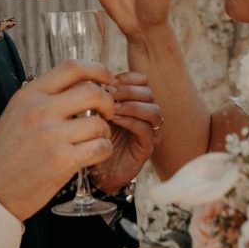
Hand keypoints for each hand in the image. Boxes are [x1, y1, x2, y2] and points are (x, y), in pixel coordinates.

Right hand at [0, 59, 115, 220]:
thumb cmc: (6, 152)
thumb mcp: (17, 112)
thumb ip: (46, 97)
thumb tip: (82, 85)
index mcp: (30, 94)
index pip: (72, 68)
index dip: (97, 69)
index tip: (108, 79)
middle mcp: (40, 110)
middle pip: (92, 92)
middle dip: (108, 102)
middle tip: (107, 112)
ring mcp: (52, 136)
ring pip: (99, 123)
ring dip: (104, 131)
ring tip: (95, 138)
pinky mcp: (63, 161)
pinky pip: (100, 147)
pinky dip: (104, 149)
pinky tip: (95, 153)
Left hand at [91, 71, 161, 193]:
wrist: (97, 170)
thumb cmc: (95, 138)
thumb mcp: (96, 111)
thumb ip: (101, 96)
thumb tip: (97, 80)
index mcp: (135, 101)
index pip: (142, 80)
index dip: (127, 78)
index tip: (109, 82)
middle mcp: (146, 115)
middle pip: (148, 93)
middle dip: (127, 91)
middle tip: (108, 94)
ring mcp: (150, 131)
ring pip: (152, 110)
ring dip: (131, 105)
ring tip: (112, 108)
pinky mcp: (147, 147)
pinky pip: (145, 129)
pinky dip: (130, 121)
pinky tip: (114, 120)